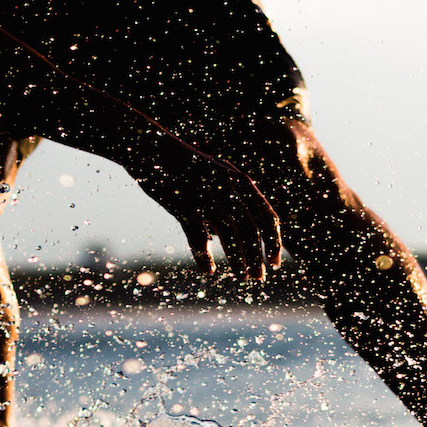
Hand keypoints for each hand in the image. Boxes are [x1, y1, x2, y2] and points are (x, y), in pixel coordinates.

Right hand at [135, 144, 281, 280]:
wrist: (151, 148)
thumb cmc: (185, 165)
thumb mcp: (216, 175)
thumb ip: (230, 198)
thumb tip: (229, 231)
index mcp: (240, 181)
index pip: (267, 216)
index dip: (274, 242)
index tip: (275, 262)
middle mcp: (227, 188)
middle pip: (250, 229)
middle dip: (257, 256)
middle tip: (258, 277)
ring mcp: (206, 196)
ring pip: (229, 234)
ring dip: (238, 259)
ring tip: (241, 276)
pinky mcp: (183, 204)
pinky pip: (197, 236)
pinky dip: (204, 256)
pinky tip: (208, 270)